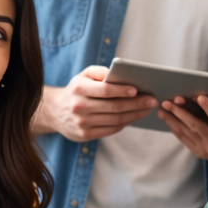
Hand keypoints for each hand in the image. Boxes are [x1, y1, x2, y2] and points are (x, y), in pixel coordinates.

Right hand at [35, 66, 155, 141]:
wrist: (55, 112)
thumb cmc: (76, 90)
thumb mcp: (83, 76)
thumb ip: (99, 72)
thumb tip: (118, 73)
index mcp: (79, 89)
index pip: (105, 90)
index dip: (122, 91)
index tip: (137, 90)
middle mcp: (79, 106)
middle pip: (114, 107)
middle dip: (136, 104)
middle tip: (152, 100)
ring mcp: (82, 123)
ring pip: (115, 120)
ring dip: (134, 115)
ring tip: (147, 109)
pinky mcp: (85, 135)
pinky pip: (110, 130)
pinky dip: (125, 123)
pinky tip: (134, 117)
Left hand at [159, 95, 207, 166]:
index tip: (199, 97)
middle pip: (196, 125)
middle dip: (182, 112)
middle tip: (170, 101)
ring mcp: (204, 148)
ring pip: (186, 132)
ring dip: (173, 119)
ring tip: (163, 109)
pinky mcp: (198, 152)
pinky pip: (184, 139)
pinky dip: (175, 129)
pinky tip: (168, 120)